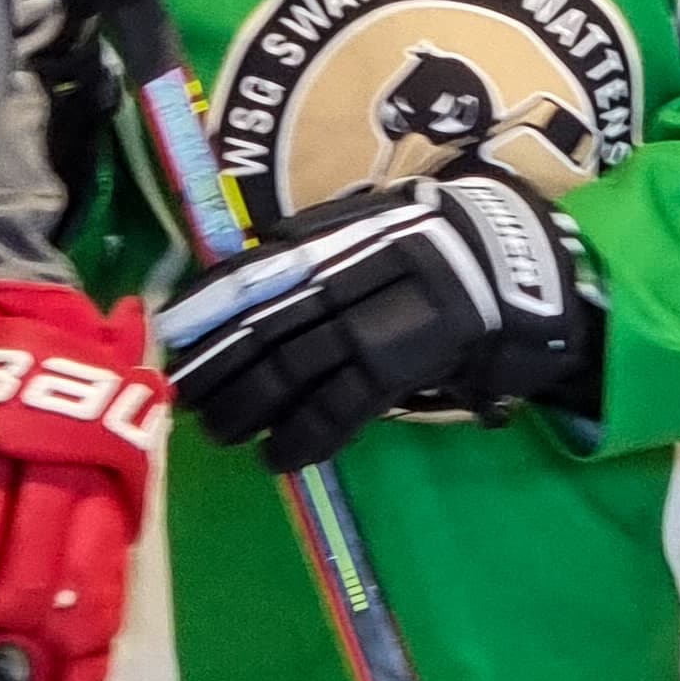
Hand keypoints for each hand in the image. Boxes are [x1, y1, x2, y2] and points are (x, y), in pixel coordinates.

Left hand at [158, 169, 600, 472]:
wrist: (509, 263)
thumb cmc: (426, 242)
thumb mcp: (361, 222)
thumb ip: (304, 245)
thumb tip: (233, 279)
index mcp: (328, 239)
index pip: (249, 274)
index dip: (204, 310)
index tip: (170, 337)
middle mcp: (344, 276)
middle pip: (262, 328)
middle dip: (218, 370)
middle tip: (188, 400)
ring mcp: (374, 322)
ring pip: (292, 371)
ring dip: (248, 409)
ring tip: (222, 434)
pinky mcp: (401, 367)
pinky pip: (340, 409)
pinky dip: (304, 438)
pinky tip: (278, 458)